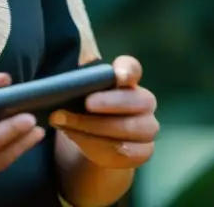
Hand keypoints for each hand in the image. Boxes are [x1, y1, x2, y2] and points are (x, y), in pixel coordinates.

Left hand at [49, 56, 158, 170]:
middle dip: (109, 103)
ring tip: (66, 122)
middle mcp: (144, 101)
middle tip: (86, 103)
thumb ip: (81, 73)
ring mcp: (147, 127)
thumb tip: (79, 62)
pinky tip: (77, 138)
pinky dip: (96, 145)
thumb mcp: (78, 88)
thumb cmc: (83, 105)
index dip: (126, 71)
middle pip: (136, 100)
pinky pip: (122, 151)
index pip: (132, 69)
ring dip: (95, 126)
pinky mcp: (143, 151)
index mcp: (128, 78)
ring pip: (127, 128)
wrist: (91, 139)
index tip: (116, 75)